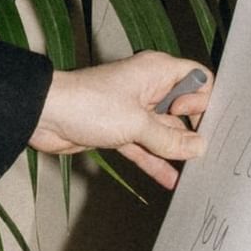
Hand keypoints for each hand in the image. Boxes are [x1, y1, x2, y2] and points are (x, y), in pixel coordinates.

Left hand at [29, 51, 213, 188]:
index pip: (198, 78)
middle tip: (205, 154)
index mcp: (157, 71)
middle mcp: (149, 87)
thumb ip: (170, 139)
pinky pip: (145, 146)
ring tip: (195, 173)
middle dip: (195, 130)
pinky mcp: (120, 130)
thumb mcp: (137, 124)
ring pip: (164, 131)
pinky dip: (155, 161)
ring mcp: (134, 110)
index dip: (202, 101)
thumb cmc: (88, 105)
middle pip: (185, 108)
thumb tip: (199, 146)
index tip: (190, 120)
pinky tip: (169, 179)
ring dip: (175, 151)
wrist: (45, 116)